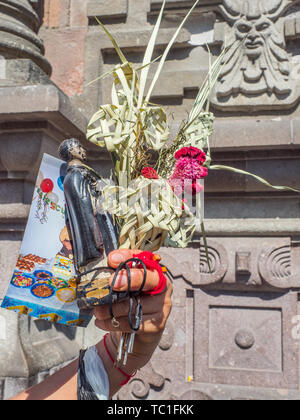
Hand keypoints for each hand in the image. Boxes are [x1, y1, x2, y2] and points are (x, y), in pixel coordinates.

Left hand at [94, 249, 172, 390]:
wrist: (138, 335)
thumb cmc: (131, 304)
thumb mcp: (126, 288)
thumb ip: (119, 276)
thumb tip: (103, 267)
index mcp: (155, 273)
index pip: (144, 259)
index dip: (128, 257)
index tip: (111, 259)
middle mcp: (162, 288)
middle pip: (148, 279)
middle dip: (128, 279)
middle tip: (110, 283)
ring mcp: (162, 306)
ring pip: (136, 304)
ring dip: (112, 308)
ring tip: (97, 311)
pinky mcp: (157, 324)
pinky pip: (132, 322)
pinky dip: (113, 323)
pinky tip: (102, 322)